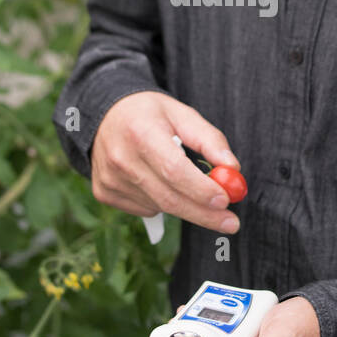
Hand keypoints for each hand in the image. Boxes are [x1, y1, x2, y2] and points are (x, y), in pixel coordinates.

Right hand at [90, 91, 242, 234]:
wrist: (104, 115)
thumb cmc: (149, 114)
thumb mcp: (182, 114)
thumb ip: (209, 140)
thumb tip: (233, 169)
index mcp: (140, 132)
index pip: (174, 170)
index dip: (201, 189)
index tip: (226, 201)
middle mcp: (121, 158)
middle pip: (168, 198)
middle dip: (204, 214)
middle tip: (230, 223)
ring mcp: (110, 179)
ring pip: (160, 206)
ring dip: (184, 203)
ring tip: (186, 182)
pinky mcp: (104, 193)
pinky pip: (145, 209)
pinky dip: (162, 202)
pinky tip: (158, 181)